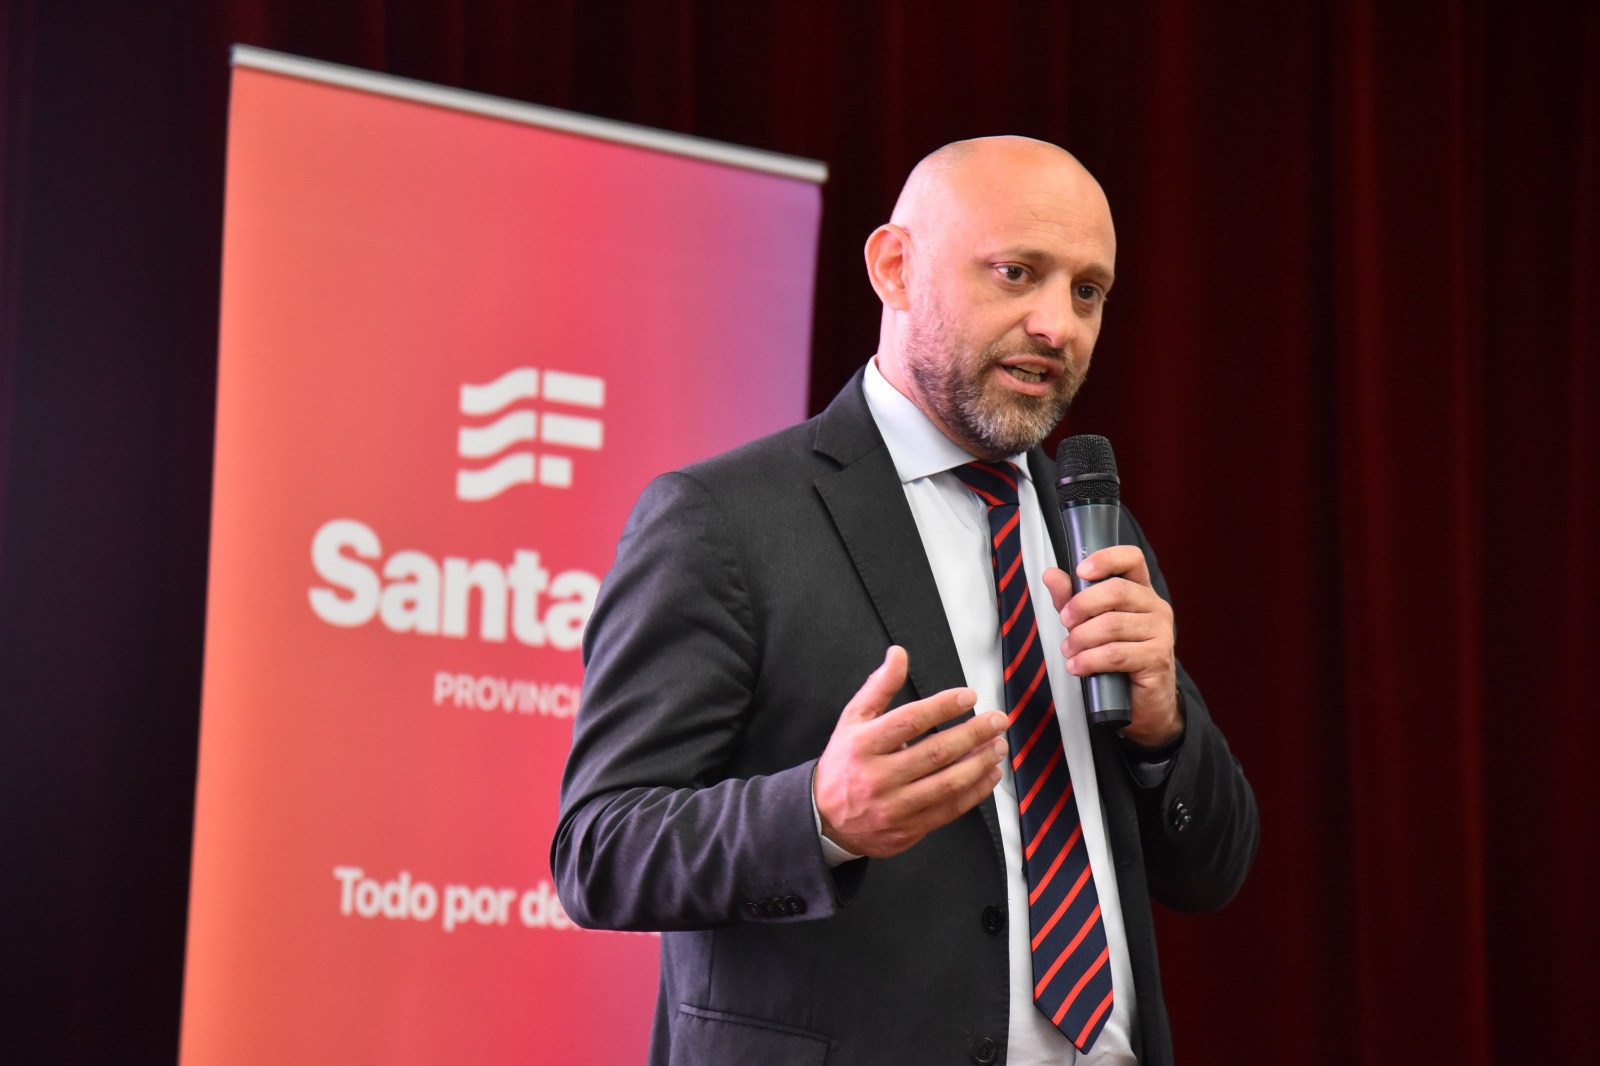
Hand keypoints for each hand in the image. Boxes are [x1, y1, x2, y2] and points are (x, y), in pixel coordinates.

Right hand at [813, 646, 1007, 857]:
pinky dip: (975, 793)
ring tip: (999, 746)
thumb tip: (899, 654)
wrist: (825, 819)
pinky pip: (949, 811)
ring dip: (979, 764)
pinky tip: (989, 775)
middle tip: (998, 721)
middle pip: (934, 754)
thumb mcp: (853, 720)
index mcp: (863, 745)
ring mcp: (894, 807)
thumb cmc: (845, 761)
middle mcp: (878, 777)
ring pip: (946, 785)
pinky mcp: (908, 830)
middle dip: (972, 734)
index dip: (942, 707)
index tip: (969, 697)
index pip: (909, 722)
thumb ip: (879, 687)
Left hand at [1043, 547, 1182, 747]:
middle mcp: (1155, 607)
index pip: (1132, 559)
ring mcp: (1161, 632)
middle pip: (1117, 591)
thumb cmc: (1118, 660)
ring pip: (1112, 625)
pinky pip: (1116, 654)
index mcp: (1140, 591)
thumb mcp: (1089, 625)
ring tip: (1069, 651)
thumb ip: (1071, 599)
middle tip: (1065, 623)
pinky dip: (1090, 660)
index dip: (1106, 559)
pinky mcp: (1157, 658)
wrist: (1143, 704)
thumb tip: (1051, 575)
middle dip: (1081, 606)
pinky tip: (1078, 667)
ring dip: (1081, 638)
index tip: (1081, 571)